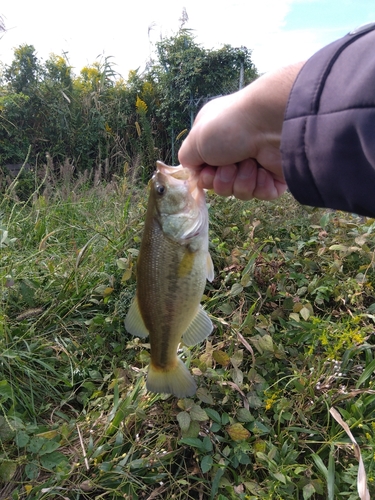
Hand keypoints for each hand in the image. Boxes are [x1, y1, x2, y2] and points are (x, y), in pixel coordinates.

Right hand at [178, 62, 303, 200]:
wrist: (269, 124)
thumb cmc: (228, 127)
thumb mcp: (195, 139)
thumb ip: (186, 158)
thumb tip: (193, 170)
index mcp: (216, 142)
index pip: (205, 174)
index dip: (205, 178)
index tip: (208, 170)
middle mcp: (236, 153)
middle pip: (222, 186)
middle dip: (223, 180)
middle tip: (230, 165)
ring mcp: (257, 165)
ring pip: (241, 192)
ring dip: (241, 180)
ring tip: (249, 163)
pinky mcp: (276, 176)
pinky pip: (262, 194)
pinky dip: (260, 185)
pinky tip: (263, 170)